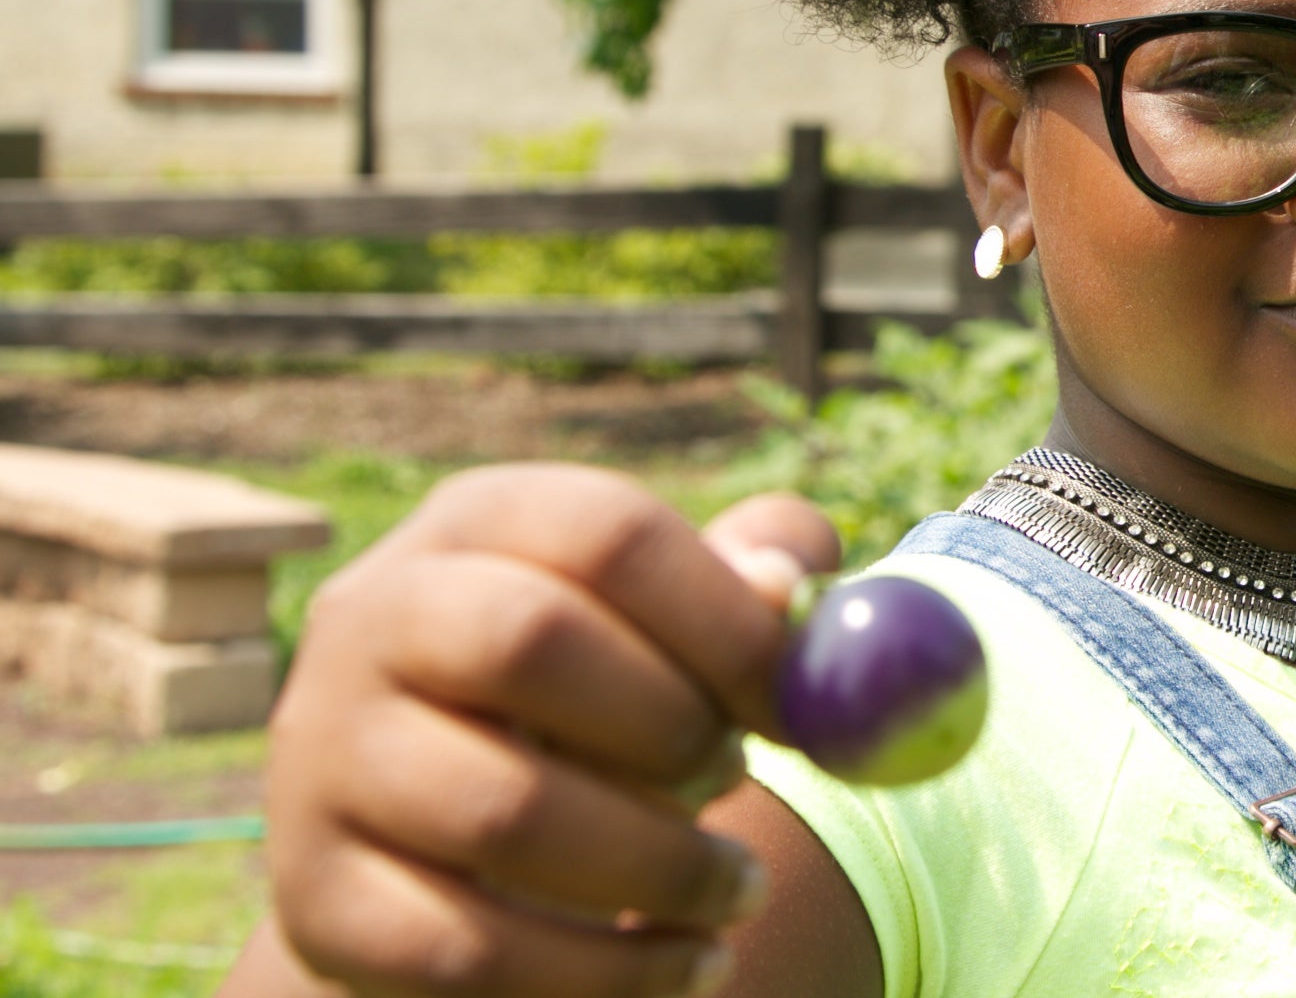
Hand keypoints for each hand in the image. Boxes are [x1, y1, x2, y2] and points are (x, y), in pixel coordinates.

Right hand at [254, 467, 839, 997]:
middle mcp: (372, 619)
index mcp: (480, 523)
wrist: (444, 853)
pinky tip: (690, 964)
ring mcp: (322, 760)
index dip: (726, 617)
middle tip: (740, 780)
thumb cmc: (603, 710)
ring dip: (660, 864)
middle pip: (529, 639)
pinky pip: (469, 949)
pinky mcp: (316, 900)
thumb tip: (784, 579)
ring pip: (500, 810)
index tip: (799, 701)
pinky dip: (608, 972)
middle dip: (670, 725)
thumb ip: (755, 584)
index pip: (605, 531)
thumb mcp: (675, 624)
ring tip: (738, 890)